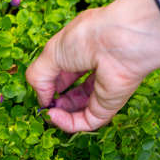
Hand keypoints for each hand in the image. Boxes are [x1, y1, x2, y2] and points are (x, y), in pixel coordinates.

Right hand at [26, 0, 159, 132]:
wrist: (120, 41)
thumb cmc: (88, 37)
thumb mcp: (51, 52)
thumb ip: (39, 75)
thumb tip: (41, 97)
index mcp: (82, 50)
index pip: (64, 72)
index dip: (49, 83)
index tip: (39, 90)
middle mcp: (94, 70)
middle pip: (73, 93)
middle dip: (55, 101)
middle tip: (44, 106)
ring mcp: (103, 89)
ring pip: (79, 110)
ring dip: (60, 114)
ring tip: (48, 113)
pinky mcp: (109, 105)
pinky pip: (87, 121)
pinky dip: (68, 123)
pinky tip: (54, 116)